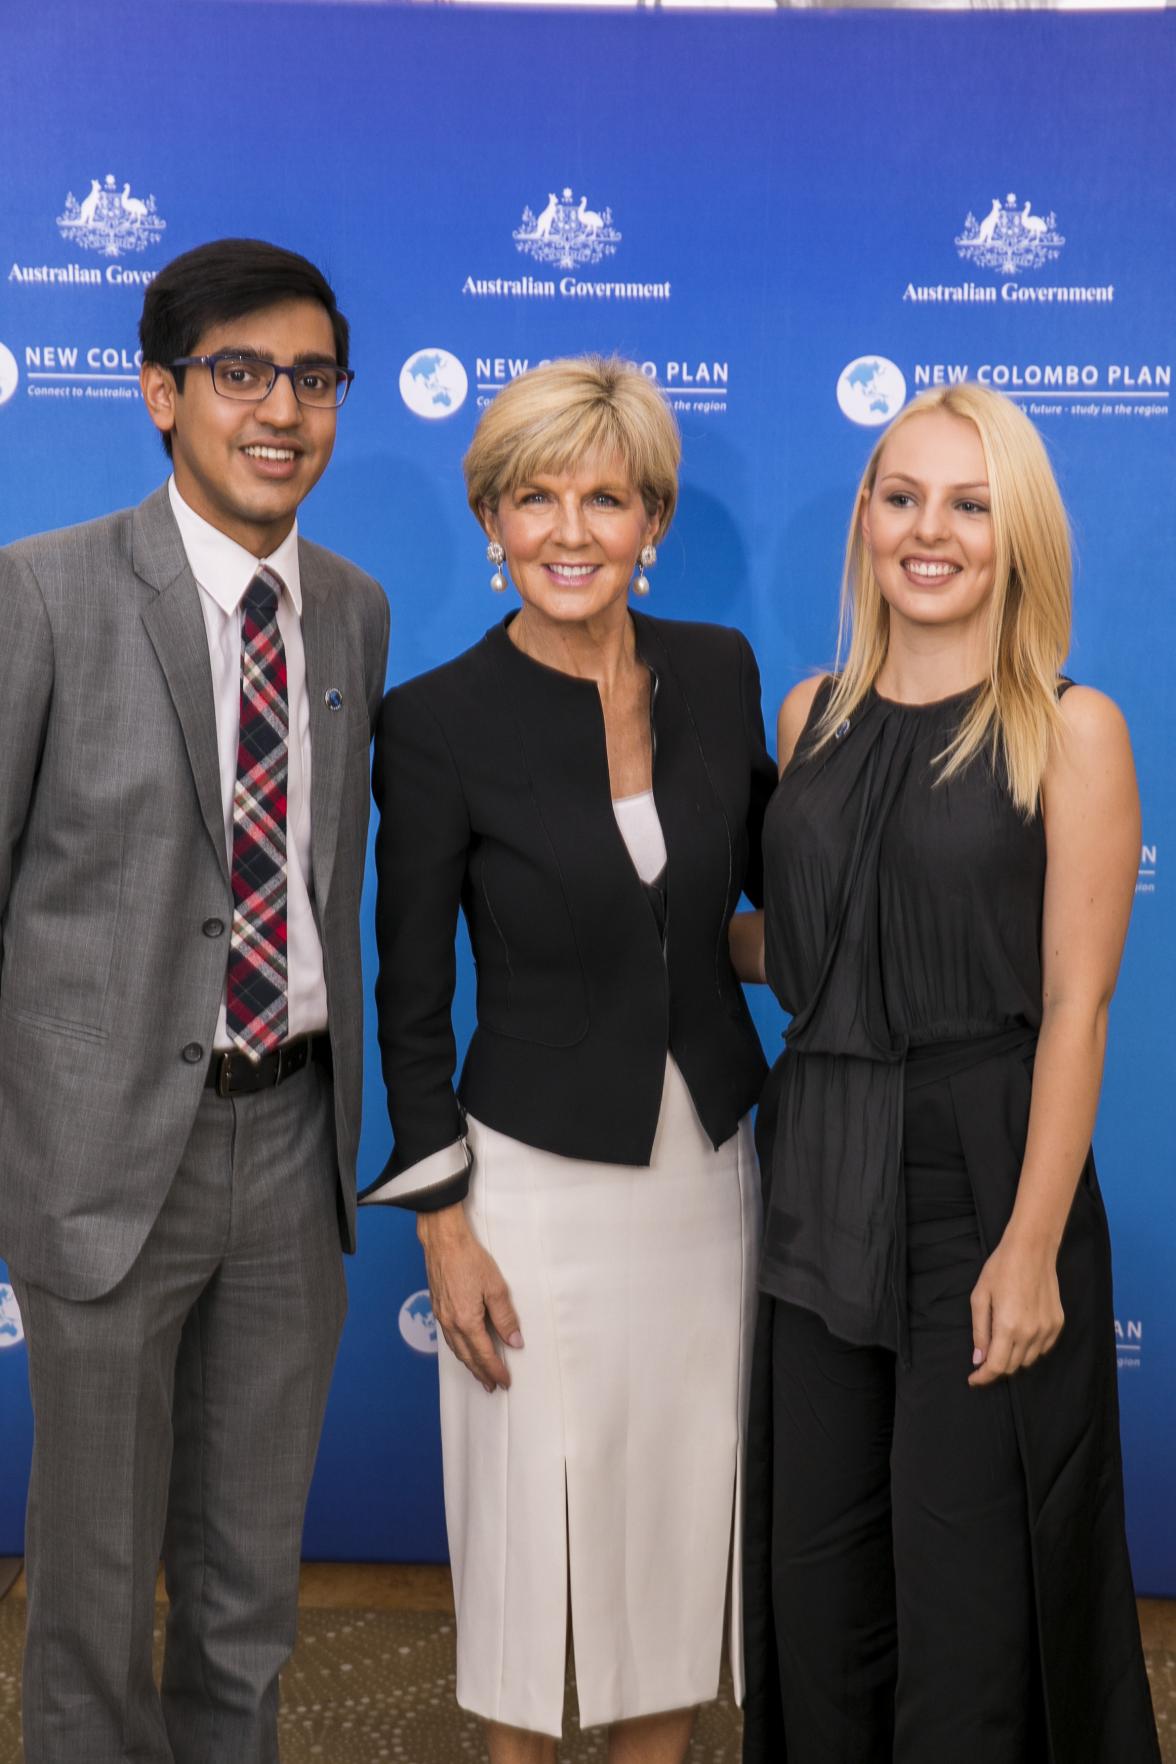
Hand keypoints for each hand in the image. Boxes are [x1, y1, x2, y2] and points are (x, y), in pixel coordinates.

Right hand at [417, 1204, 522, 1393]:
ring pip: (456, 1349)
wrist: (443, 1241)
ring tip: (480, 1374)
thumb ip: (505, 1317)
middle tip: (492, 1385)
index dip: (495, 1370)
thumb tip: (514, 1341)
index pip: (484, 1354)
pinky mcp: (437, 1308)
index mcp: (466, 1321)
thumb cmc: (469, 1259)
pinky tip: (464, 1349)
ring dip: (469, 1364)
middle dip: (481, 1373)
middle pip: (468, 1357)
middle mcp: (451, 1323)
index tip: (505, 1381)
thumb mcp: (495, 1287)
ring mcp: (441, 1317)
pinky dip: (459, 1349)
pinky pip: (449, 1338)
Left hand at [968, 1231, 1063, 1386]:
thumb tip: (978, 1358)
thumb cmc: (1000, 1269)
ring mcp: (1047, 1330)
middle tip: (984, 1359)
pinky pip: (1042, 1348)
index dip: (983, 1377)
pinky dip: (1029, 1349)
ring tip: (1001, 1344)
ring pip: (1028, 1360)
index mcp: (1008, 1327)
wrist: (1032, 1249)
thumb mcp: (980, 1297)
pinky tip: (1020, 1335)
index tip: (973, 1379)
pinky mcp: (1058, 1324)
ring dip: (1012, 1358)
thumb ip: (979, 1331)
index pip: (996, 1367)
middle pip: (1011, 1366)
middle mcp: (1030, 1333)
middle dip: (995, 1368)